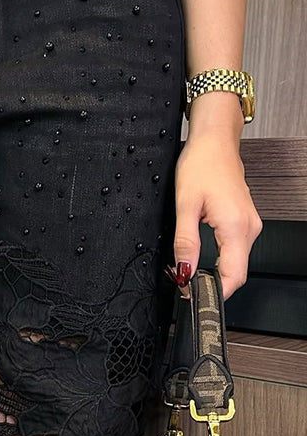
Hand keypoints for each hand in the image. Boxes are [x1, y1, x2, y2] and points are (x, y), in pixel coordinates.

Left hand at [170, 130, 262, 300]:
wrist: (214, 142)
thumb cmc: (201, 165)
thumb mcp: (185, 205)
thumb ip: (185, 243)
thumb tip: (185, 270)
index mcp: (236, 226)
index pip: (234, 276)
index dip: (214, 291)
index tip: (193, 293)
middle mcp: (249, 227)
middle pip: (236, 272)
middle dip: (213, 283)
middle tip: (186, 284)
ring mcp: (250, 224)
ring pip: (237, 261)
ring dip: (216, 270)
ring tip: (192, 270)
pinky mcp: (246, 221)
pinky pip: (236, 249)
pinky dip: (221, 258)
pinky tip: (205, 256)